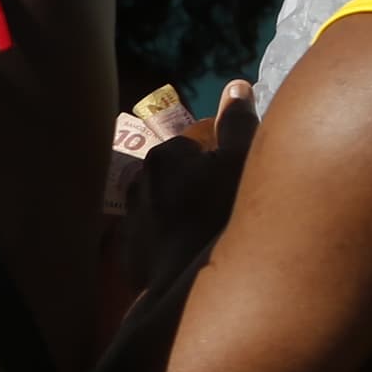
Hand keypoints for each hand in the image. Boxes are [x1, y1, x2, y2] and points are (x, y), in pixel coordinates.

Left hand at [125, 79, 259, 296]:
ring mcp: (130, 222)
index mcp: (164, 156)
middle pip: (172, 180)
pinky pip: (151, 246)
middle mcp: (137, 183)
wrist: (192, 284)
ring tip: (203, 239)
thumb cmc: (223, 214)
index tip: (229, 184)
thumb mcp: (242, 161)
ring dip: (176, 219)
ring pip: (159, 212)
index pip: (191, 149)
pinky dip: (166, 251)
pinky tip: (187, 262)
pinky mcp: (129, 257)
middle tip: (218, 213)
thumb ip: (239, 123)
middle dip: (191, 190)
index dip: (214, 165)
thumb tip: (237, 87)